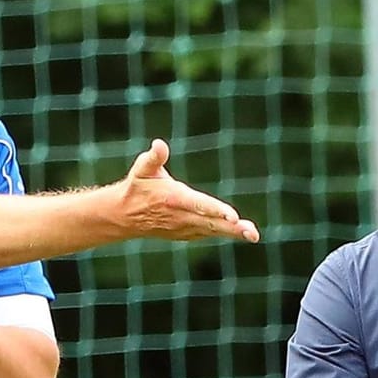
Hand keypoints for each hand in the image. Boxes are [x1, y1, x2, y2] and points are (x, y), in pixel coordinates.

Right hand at [116, 139, 259, 242]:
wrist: (125, 216)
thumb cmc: (137, 187)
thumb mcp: (142, 169)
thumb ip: (154, 157)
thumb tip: (160, 144)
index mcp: (174, 199)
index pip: (199, 205)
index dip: (216, 211)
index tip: (233, 216)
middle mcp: (181, 217)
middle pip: (211, 223)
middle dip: (232, 228)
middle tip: (252, 232)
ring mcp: (184, 228)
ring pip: (212, 231)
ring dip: (233, 233)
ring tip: (253, 234)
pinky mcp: (186, 233)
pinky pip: (208, 233)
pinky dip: (224, 233)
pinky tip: (241, 232)